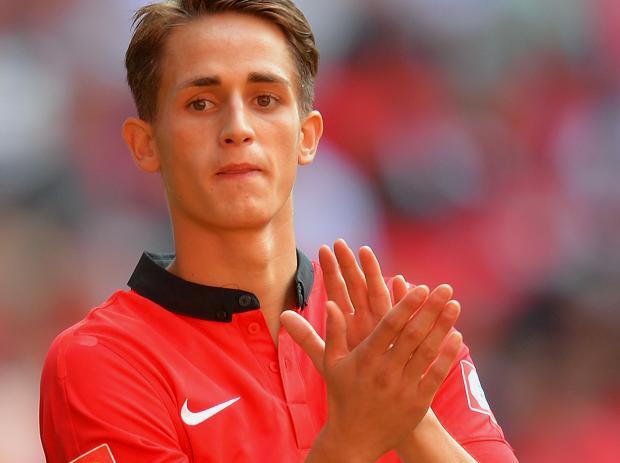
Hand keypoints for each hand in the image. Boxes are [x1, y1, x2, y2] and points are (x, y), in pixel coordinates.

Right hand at [282, 241, 462, 460]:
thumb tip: (330, 302)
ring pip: (427, 352)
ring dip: (443, 327)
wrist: (354, 439)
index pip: (389, 326)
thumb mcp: (332, 364)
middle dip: (431, 309)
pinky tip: (457, 337)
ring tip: (454, 305)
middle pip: (413, 335)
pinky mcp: (418, 403)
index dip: (406, 305)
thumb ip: (334, 332)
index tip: (420, 287)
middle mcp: (385, 371)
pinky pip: (436, 375)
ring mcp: (403, 388)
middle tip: (445, 288)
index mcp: (365, 359)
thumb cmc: (342, 395)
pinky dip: (448, 355)